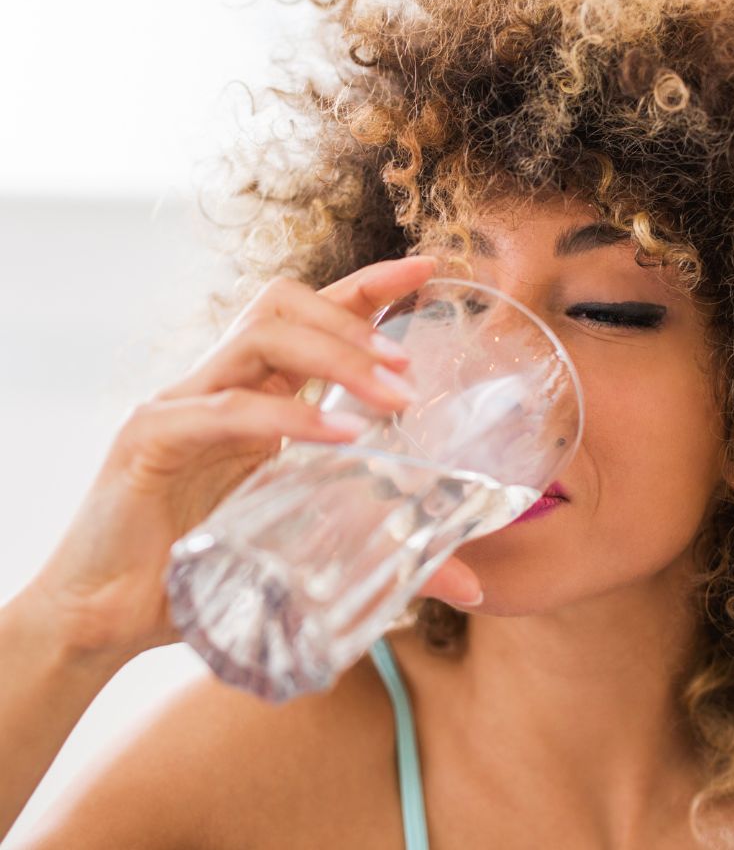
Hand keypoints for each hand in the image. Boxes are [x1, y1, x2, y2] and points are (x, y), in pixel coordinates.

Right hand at [22, 254, 482, 666]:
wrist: (106, 618)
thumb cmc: (205, 570)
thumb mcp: (307, 547)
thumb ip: (386, 550)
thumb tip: (472, 582)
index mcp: (253, 392)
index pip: (312, 314)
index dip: (369, 285)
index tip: (429, 268)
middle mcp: (218, 383)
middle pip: (285, 304)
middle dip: (355, 319)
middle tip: (410, 366)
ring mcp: (180, 403)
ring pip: (259, 335)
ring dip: (335, 354)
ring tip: (392, 395)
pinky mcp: (150, 439)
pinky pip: (226, 409)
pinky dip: (288, 416)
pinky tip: (340, 439)